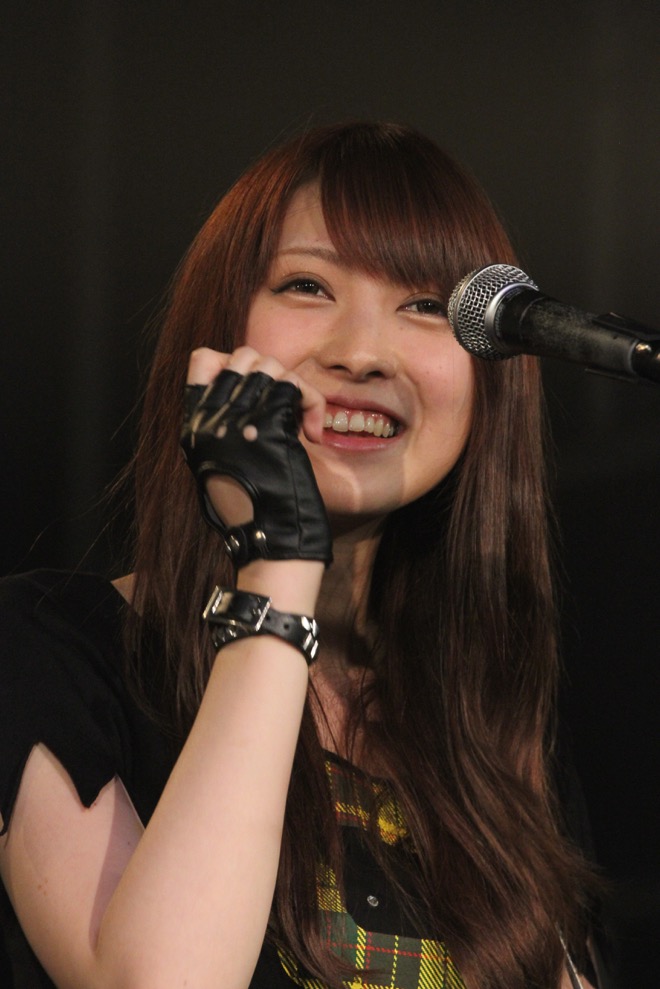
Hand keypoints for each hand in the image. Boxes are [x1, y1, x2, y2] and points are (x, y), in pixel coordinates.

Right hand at [181, 348, 332, 568]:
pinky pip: (294, 388)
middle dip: (273, 373)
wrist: (268, 540)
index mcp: (194, 426)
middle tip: (285, 407)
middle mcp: (209, 420)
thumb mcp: (221, 463)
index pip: (201, 360)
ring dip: (294, 387)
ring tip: (299, 420)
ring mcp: (235, 421)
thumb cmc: (253, 509)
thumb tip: (245, 392)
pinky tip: (312, 433)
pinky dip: (312, 404)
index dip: (233, 362)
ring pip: (270, 365)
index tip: (254, 392)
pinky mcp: (266, 428)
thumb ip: (224, 427)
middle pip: (243, 355)